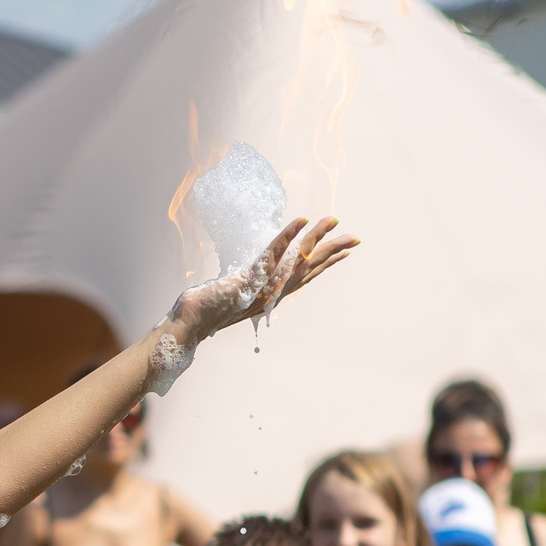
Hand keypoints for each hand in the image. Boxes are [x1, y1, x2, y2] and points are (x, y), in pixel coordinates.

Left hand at [168, 217, 356, 341]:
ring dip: (316, 237)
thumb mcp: (232, 297)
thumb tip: (249, 281)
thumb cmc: (205, 311)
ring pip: (296, 257)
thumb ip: (245, 288)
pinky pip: (272, 252)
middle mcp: (272, 291)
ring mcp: (263, 285)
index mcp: (271, 295)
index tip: (345, 253)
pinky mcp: (251, 277)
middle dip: (333, 251)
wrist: (189, 325)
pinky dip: (287, 234)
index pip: (304, 277)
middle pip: (309, 267)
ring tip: (332, 220)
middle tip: (356, 238)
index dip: (326, 264)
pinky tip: (301, 220)